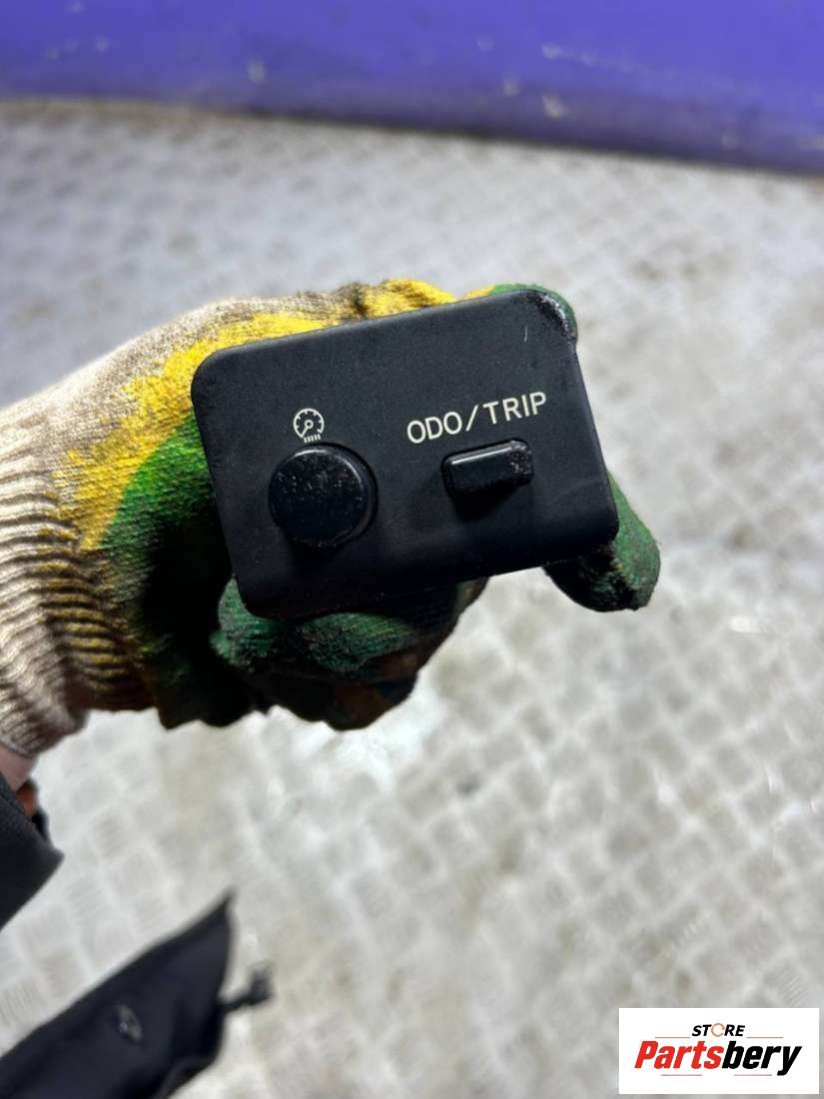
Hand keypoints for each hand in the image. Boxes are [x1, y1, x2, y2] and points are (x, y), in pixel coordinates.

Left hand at [0, 279, 658, 767]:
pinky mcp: (316, 663)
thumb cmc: (135, 437)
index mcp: (381, 440)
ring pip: (422, 640)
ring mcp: (352, 599)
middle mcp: (382, 518)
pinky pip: (366, 691)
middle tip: (331, 575)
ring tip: (250, 608)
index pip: (506, 474)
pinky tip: (251, 645)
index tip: (607, 578)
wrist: (49, 564)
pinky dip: (312, 676)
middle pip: (473, 571)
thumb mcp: (252, 341)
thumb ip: (369, 318)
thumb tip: (489, 304)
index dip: (578, 525)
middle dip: (413, 584)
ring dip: (343, 635)